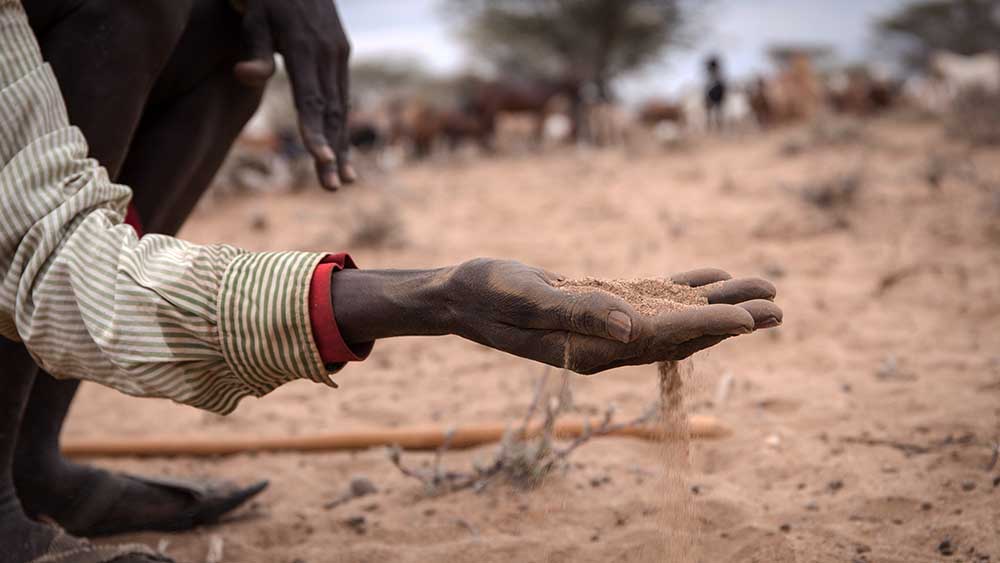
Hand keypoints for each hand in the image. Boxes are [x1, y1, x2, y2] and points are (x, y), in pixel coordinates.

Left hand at [234, 0, 355, 189]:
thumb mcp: (253, 16)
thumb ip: (254, 49)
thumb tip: (245, 76)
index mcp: (307, 47)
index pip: (312, 98)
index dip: (316, 131)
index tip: (321, 159)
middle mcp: (330, 53)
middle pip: (333, 111)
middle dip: (333, 152)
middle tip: (332, 187)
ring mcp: (339, 53)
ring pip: (342, 107)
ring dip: (342, 145)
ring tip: (344, 179)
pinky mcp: (340, 53)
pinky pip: (341, 95)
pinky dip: (341, 124)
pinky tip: (341, 148)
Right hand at [444, 259, 780, 373]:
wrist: (461, 295)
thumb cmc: (488, 296)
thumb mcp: (529, 299)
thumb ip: (580, 311)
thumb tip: (634, 327)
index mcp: (597, 349)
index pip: (667, 338)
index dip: (713, 327)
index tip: (755, 317)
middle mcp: (610, 343)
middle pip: (684, 333)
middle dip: (732, 321)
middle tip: (779, 306)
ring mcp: (608, 326)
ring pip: (676, 316)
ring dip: (719, 304)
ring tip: (762, 290)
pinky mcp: (601, 305)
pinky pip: (653, 299)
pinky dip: (685, 289)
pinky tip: (712, 280)